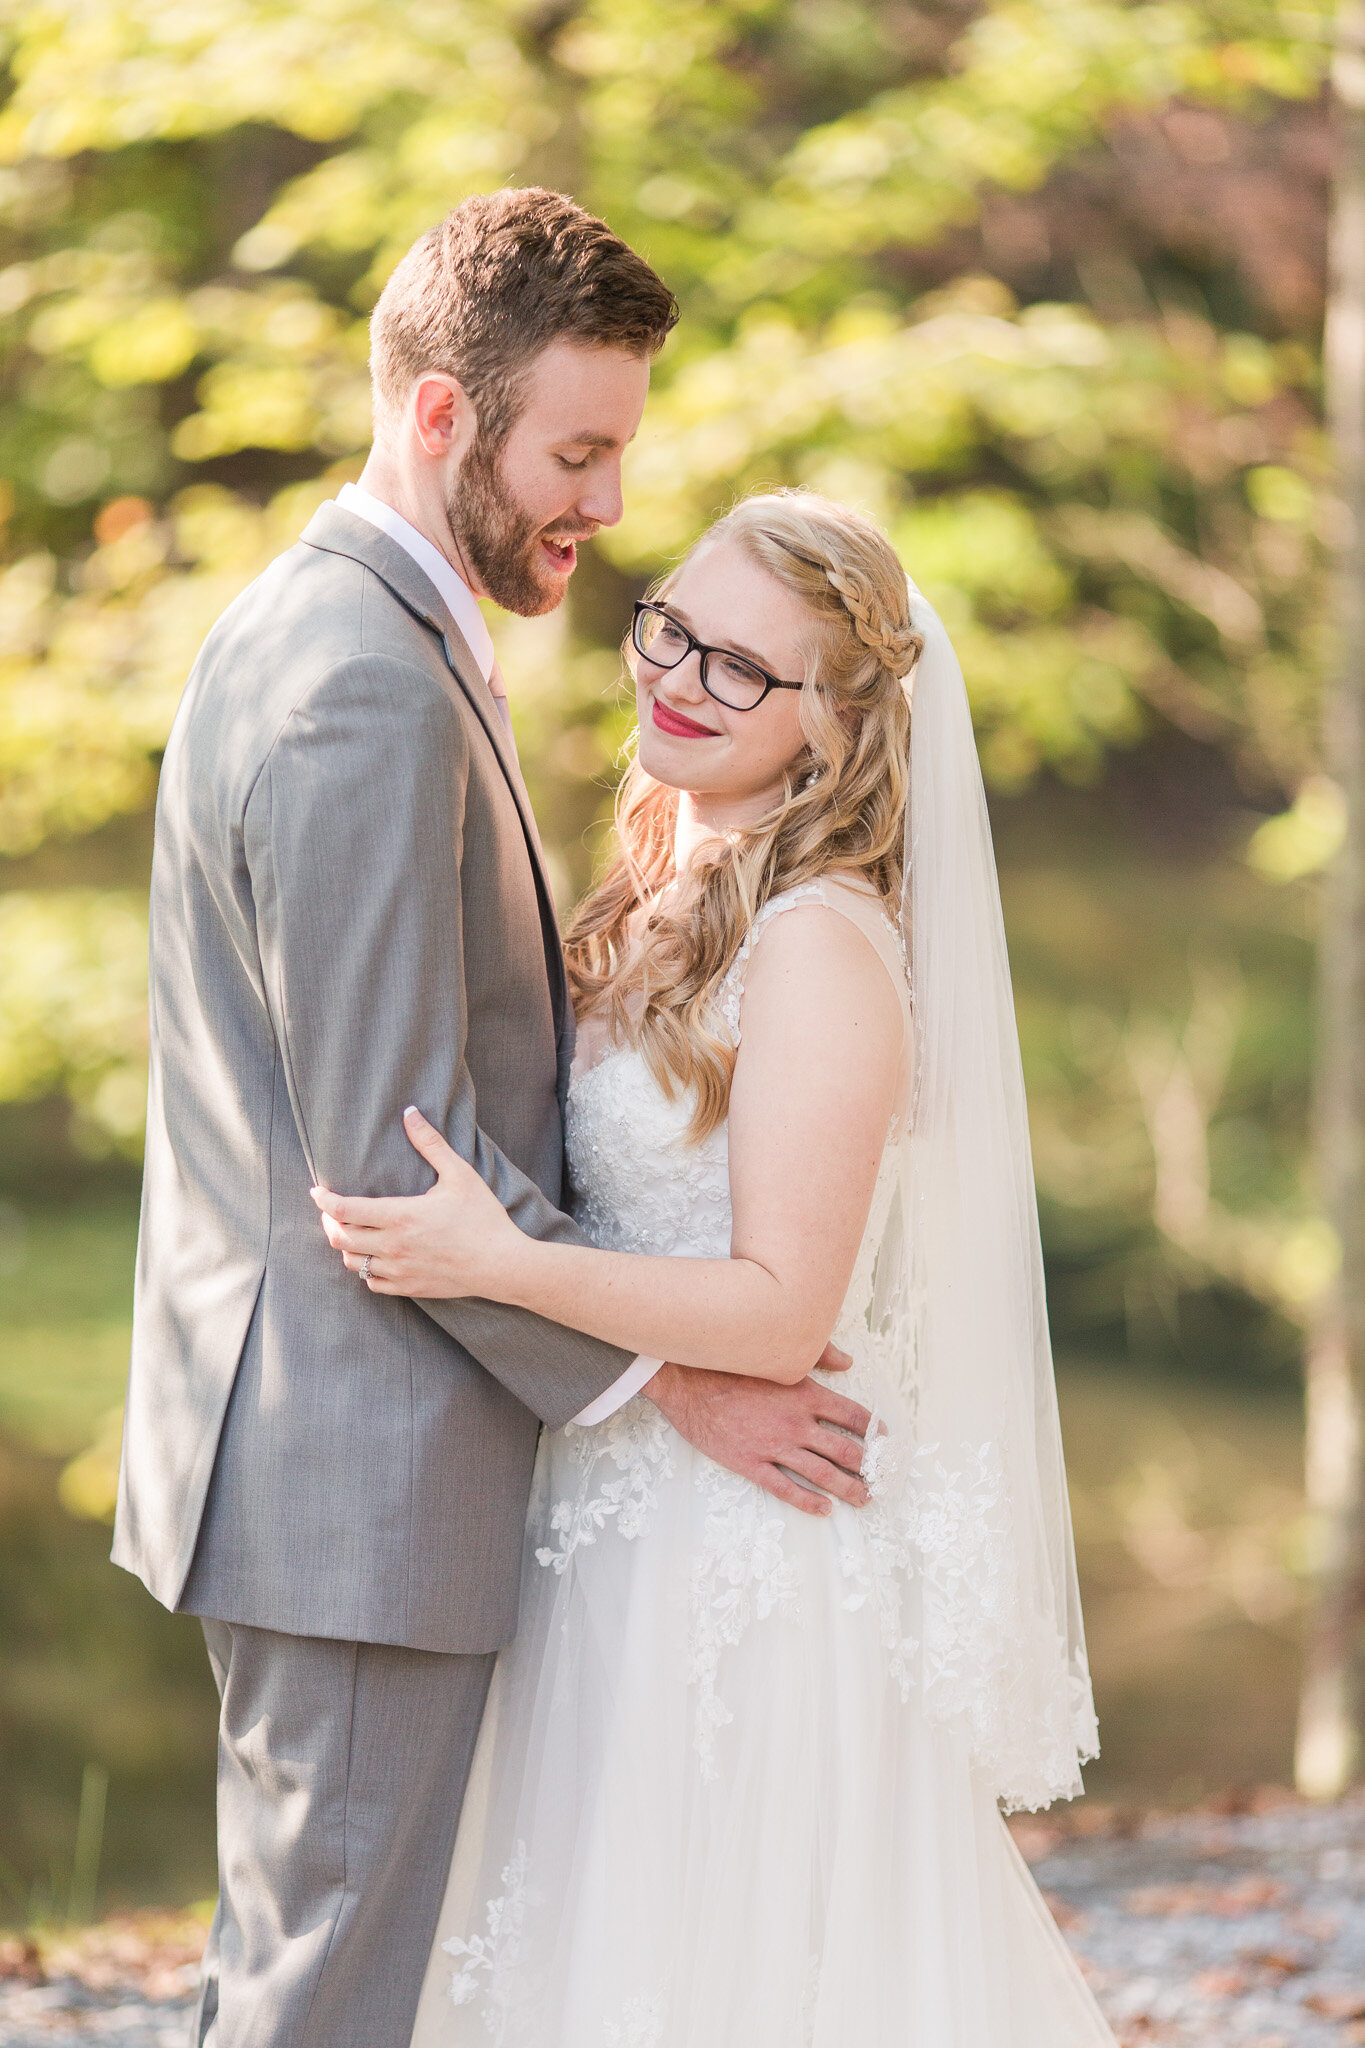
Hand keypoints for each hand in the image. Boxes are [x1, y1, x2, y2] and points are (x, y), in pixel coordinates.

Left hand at [310, 1107, 520, 1297]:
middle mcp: (393, 1246)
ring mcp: (399, 1270)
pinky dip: (365, 1270)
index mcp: (401, 1216)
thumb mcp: (459, 1174)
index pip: (346, 1210)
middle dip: (329, 1222)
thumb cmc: (483, 1217)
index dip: (324, 1200)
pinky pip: (372, 1283)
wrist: (502, 1264)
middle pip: (341, 1238)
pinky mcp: (409, 1288)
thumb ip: (430, 1143)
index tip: (317, 1192)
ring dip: (345, 1247)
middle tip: (331, 1211)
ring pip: (352, 1263)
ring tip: (350, 1232)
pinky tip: (373, 1258)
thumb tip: (409, 1112)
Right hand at [645, 1349, 871, 1516]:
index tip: (887, 1442)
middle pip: (845, 1451)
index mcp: (806, 1394)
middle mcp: (796, 1423)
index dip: (875, 1432)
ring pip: (822, 1474)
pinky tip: (825, 1509)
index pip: (854, 1416)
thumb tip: (848, 1361)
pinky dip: (809, 1501)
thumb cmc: (732, 1365)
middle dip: (868, 1468)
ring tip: (864, 1498)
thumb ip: (818, 1354)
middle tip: (880, 1478)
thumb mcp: (777, 1354)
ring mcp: (774, 1446)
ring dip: (848, 1489)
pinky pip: (786, 1488)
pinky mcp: (751, 1463)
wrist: (688, 1382)